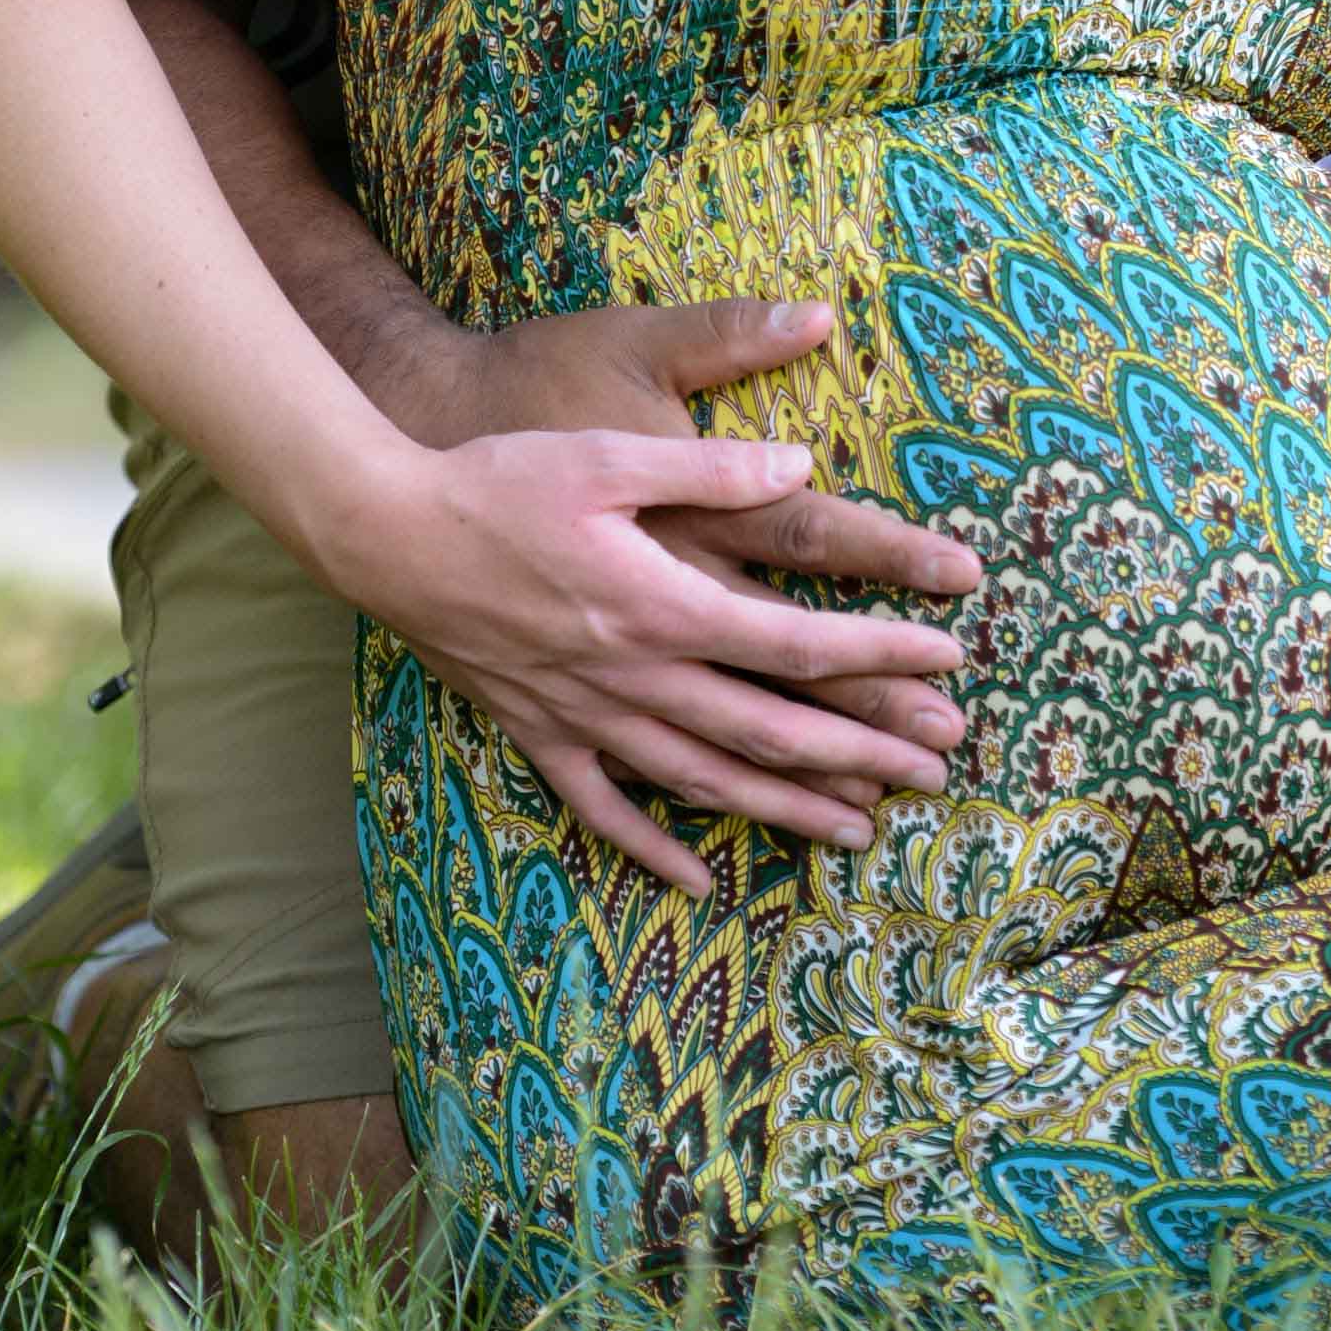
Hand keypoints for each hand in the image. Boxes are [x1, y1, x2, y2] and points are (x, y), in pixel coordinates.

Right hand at [343, 291, 979, 899]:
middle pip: (770, 729)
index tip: (946, 661)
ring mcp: (585, 715)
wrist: (383, 532)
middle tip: (938, 769)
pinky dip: (655, 847)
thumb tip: (803, 465)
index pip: (796, 642)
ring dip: (788, 810)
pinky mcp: (539, 732)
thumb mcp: (607, 454)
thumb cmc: (496, 480)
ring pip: (705, 781)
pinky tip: (700, 876)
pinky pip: (606, 809)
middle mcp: (633, 675)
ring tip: (860, 831)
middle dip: (863, 752)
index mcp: (661, 602)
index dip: (878, 655)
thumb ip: (710, 469)